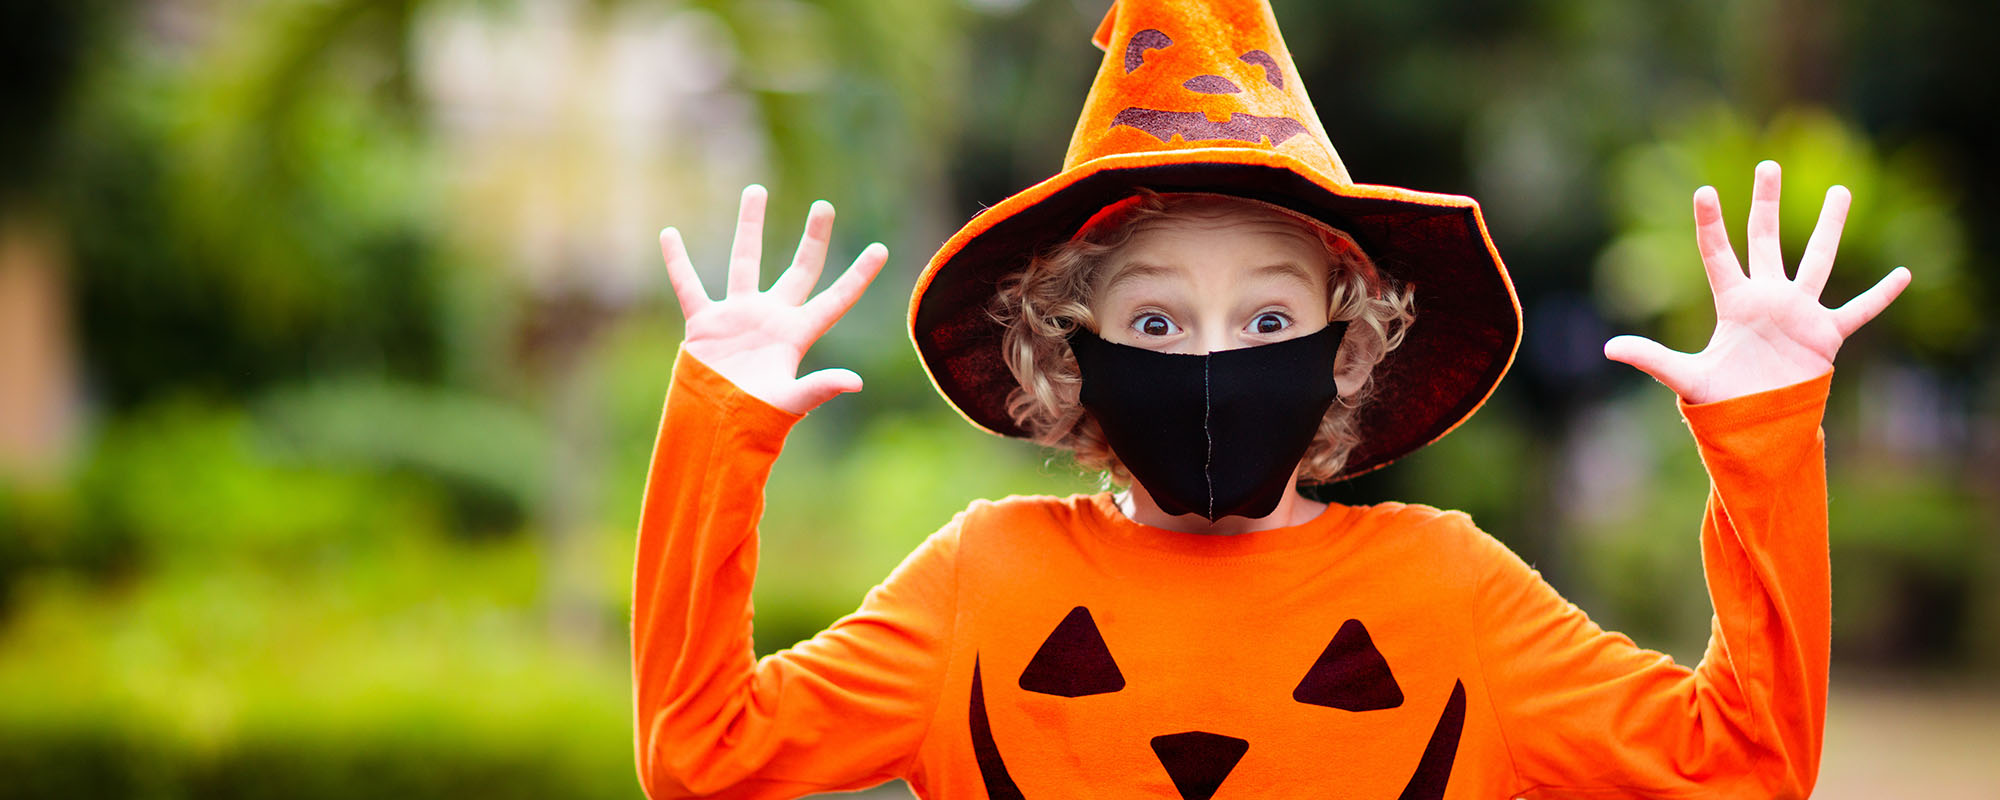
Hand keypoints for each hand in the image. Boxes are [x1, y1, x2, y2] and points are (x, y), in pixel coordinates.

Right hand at [662, 185, 887, 414]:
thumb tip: (855, 382)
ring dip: (750, 226)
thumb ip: (820, 388)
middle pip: (799, 270)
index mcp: (797, 335)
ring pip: (745, 261)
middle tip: (824, 206)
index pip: (835, 299)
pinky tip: (669, 234)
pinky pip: (688, 285)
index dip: (858, 276)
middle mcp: (771, 318)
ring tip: (757, 190)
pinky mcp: (704, 323)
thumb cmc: (756, 422)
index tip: (881, 250)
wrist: (713, 430)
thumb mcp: (791, 402)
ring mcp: (738, 316)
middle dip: (813, 239)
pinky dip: (677, 262)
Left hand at [1604, 161, 1911, 403]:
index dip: (1711, 224)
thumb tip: (1608, 348)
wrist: (1756, 425)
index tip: (1704, 191)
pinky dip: (1881, 295)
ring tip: (1841, 191)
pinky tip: (1903, 274)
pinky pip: (1859, 310)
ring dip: (1830, 227)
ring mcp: (1799, 312)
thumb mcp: (1686, 377)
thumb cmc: (1720, 401)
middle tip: (1768, 166)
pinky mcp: (1826, 334)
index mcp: (1733, 303)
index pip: (1718, 254)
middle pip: (1766, 240)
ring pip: (1817, 260)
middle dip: (1766, 204)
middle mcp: (1767, 298)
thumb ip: (1652, 358)